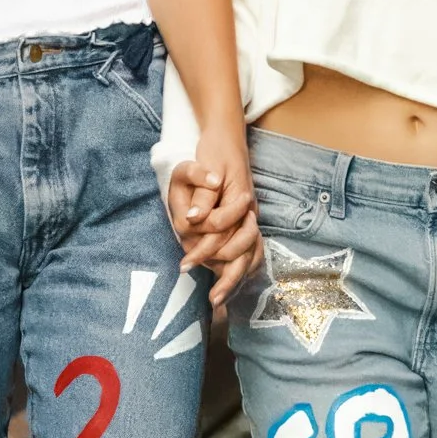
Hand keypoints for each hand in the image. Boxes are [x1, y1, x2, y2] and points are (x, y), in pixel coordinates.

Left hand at [167, 122, 260, 310]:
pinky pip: (251, 251)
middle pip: (242, 252)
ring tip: (218, 300)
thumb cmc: (216, 152)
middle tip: (210, 298)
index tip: (185, 264)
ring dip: (234, 278)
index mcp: (240, 201)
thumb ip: (202, 198)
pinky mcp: (246, 222)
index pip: (222, 233)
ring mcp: (249, 218)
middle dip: (225, 277)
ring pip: (250, 255)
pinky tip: (230, 284)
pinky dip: (243, 269)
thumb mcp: (205, 168)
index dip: (203, 251)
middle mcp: (249, 214)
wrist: (228, 138)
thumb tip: (192, 221)